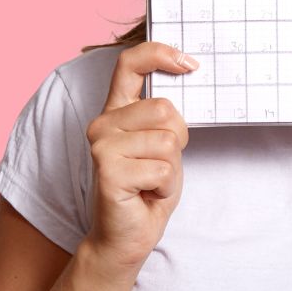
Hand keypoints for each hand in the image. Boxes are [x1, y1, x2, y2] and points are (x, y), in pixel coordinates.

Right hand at [84, 42, 195, 271]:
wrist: (127, 236)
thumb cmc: (148, 187)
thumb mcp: (163, 143)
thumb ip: (164, 115)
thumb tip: (186, 74)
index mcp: (117, 110)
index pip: (130, 64)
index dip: (159, 54)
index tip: (189, 63)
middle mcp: (103, 123)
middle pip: (165, 109)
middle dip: (178, 138)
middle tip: (163, 163)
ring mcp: (102, 146)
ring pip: (167, 140)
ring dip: (172, 167)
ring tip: (153, 181)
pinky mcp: (108, 171)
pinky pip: (163, 168)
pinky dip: (166, 185)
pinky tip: (147, 194)